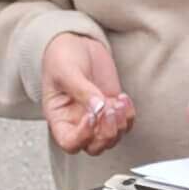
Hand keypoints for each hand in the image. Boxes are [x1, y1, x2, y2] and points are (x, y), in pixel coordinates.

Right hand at [40, 33, 134, 155]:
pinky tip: (123, 97)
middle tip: (109, 108)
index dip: (83, 136)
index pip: (70, 143)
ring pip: (112, 139)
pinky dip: (129, 116)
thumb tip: (99, 108)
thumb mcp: (66, 71)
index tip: (91, 114)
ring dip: (120, 124)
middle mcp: (77, 122)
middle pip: (94, 147)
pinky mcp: (111, 108)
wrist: (75, 42)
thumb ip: (81, 90)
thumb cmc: (61, 57)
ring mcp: (97, 117)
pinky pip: (125, 124)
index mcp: (59, 118)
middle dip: (106, 133)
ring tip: (119, 100)